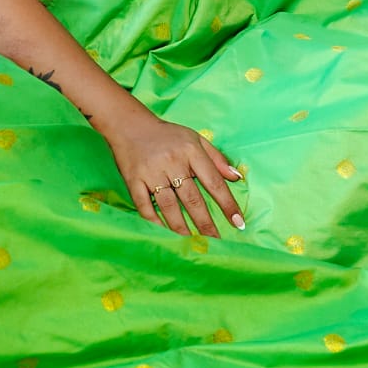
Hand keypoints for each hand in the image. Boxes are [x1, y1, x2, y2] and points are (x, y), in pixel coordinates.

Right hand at [104, 109, 244, 237]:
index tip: (238, 222)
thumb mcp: (196, 139)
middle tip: (215, 241)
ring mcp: (152, 172)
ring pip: (169, 206)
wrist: (129, 125)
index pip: (214, 181)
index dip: (227, 204)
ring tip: (191, 242)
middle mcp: (172, 162)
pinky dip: (154, 221)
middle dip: (205, 223)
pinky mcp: (133, 180)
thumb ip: (217, 158)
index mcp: (191, 151)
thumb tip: (237, 177)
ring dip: (181, 227)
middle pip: (192, 198)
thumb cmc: (167, 135)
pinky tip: (164, 233)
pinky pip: (144, 205)